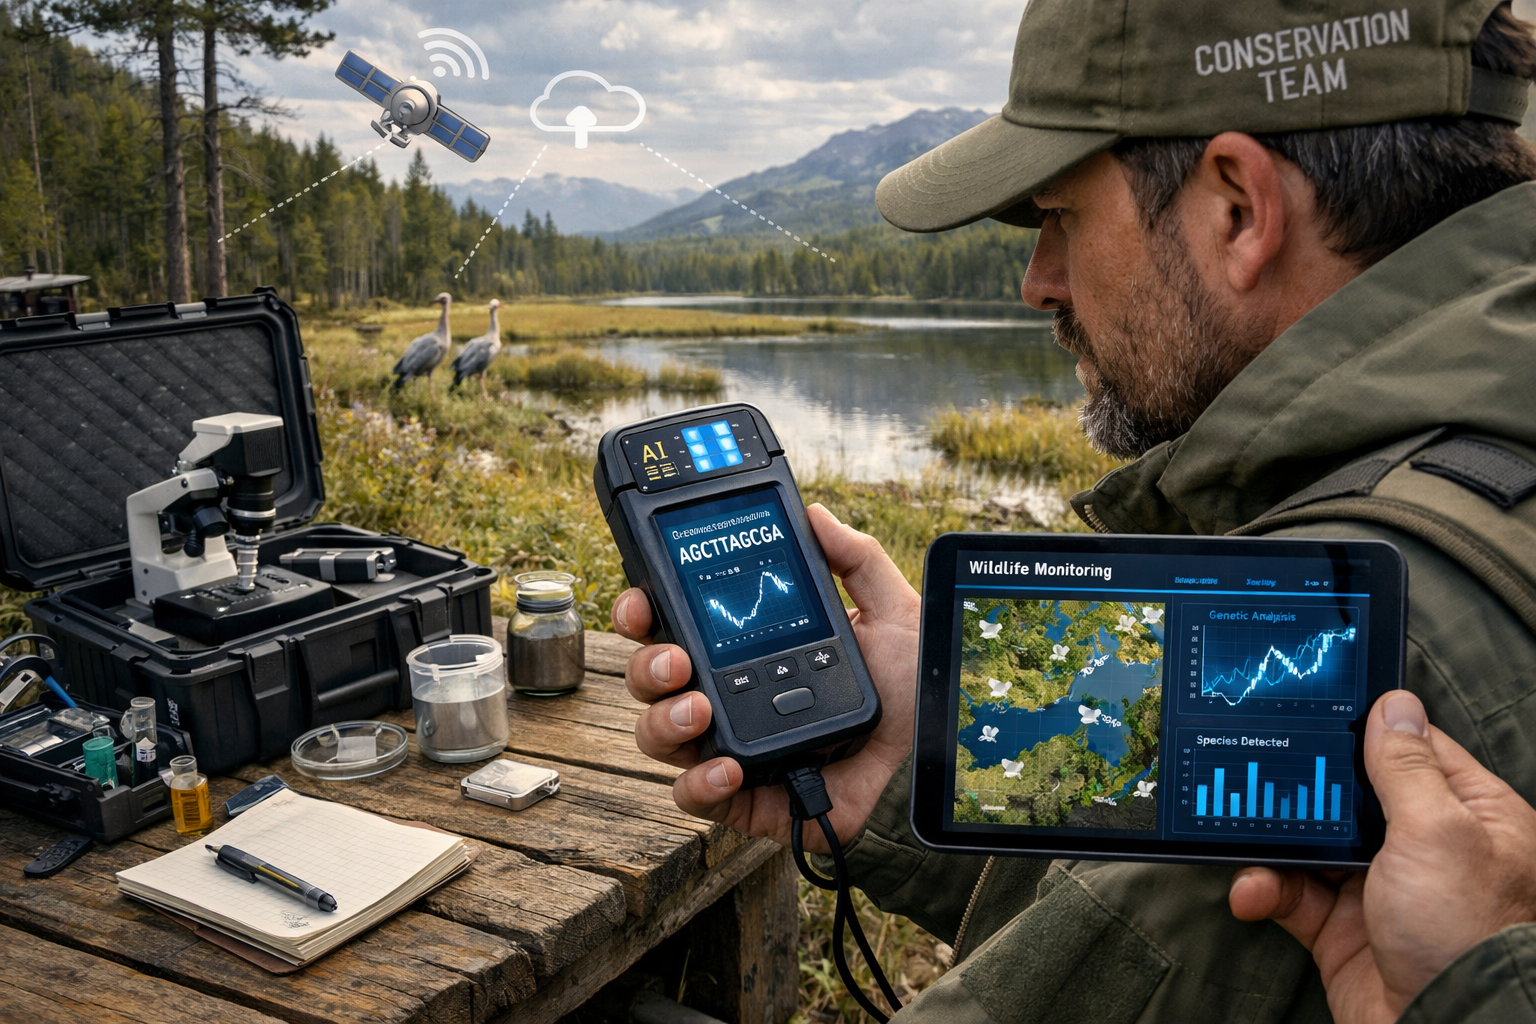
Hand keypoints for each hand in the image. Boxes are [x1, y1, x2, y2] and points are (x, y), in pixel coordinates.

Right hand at [611, 503, 919, 852]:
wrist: (937, 746)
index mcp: (744, 649)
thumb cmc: (910, 684)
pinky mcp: (749, 800)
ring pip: (659, 737)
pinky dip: (699, 782)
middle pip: (651, 681)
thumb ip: (855, 558)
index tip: (644, 601)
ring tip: (697, 708)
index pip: (672, 628)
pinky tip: (727, 765)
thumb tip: (815, 516)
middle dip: (648, 667)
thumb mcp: (890, 609)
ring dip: (663, 721)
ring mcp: (733, 748)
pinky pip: (696, 797)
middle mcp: (729, 697)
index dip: (643, 613)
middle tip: (676, 659)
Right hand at [1229, 691, 1535, 1022]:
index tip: (1310, 708)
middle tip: (1260, 775)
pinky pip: (1291, 894)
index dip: (1360, 730)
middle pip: (1347, 794)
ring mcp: (1381, 888)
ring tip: (1246, 845)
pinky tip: (1252, 891)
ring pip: (1309, 843)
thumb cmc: (1465, 932)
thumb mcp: (1436, 831)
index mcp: (1467, 814)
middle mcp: (1424, 847)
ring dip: (1271, 846)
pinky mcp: (1343, 928)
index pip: (1409, 750)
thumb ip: (1405, 767)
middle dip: (1299, 789)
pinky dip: (1265, 890)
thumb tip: (1393, 704)